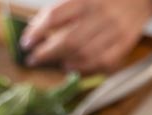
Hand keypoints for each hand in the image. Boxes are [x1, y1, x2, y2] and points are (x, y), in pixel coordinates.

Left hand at [21, 0, 151, 72]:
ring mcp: (115, 31)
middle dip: (48, 53)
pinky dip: (87, 68)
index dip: (37, 32)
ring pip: (86, 54)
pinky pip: (104, 62)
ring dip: (66, 61)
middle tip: (34, 59)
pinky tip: (75, 67)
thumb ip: (61, 9)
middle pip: (69, 41)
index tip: (26, 42)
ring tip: (55, 63)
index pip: (55, 17)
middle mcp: (101, 15)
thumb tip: (37, 27)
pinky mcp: (125, 44)